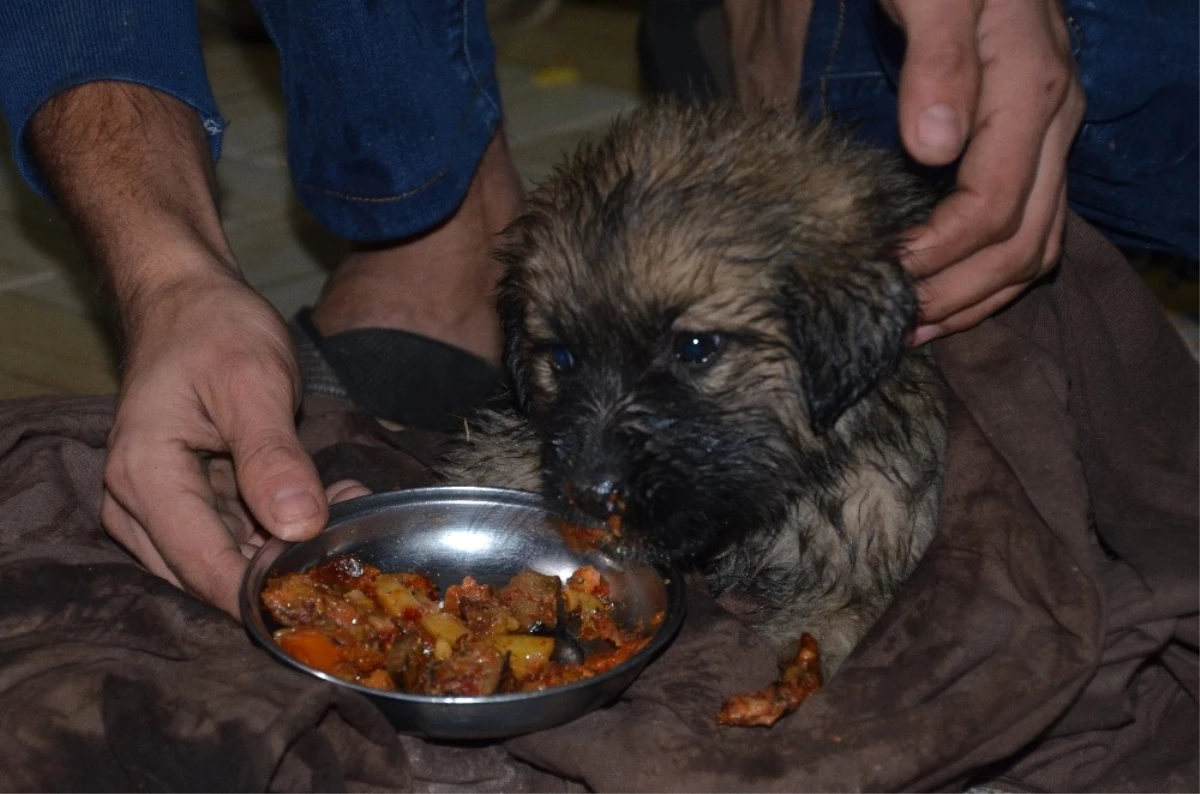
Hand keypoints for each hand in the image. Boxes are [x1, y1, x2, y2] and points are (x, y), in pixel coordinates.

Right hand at [100, 272, 347, 614]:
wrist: (188, 302)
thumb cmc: (215, 331)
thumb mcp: (253, 382)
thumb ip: (272, 457)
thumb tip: (299, 527)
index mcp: (144, 477)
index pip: (205, 567)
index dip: (266, 589)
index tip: (327, 585)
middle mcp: (134, 506)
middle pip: (210, 576)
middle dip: (284, 567)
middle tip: (351, 524)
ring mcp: (152, 510)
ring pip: (223, 564)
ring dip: (285, 548)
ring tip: (344, 500)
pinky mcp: (179, 506)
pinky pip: (228, 540)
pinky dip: (277, 529)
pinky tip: (324, 499)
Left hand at [882, 0, 1085, 342]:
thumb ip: (936, 63)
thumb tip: (933, 147)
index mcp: (1032, 95)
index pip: (992, 208)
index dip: (938, 255)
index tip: (883, 275)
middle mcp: (1055, 124)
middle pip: (1023, 244)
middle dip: (959, 295)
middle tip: (896, 324)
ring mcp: (1050, 136)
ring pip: (1036, 245)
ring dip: (979, 297)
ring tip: (919, 328)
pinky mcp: (1031, 141)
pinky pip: (1030, 225)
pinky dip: (991, 270)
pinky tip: (947, 288)